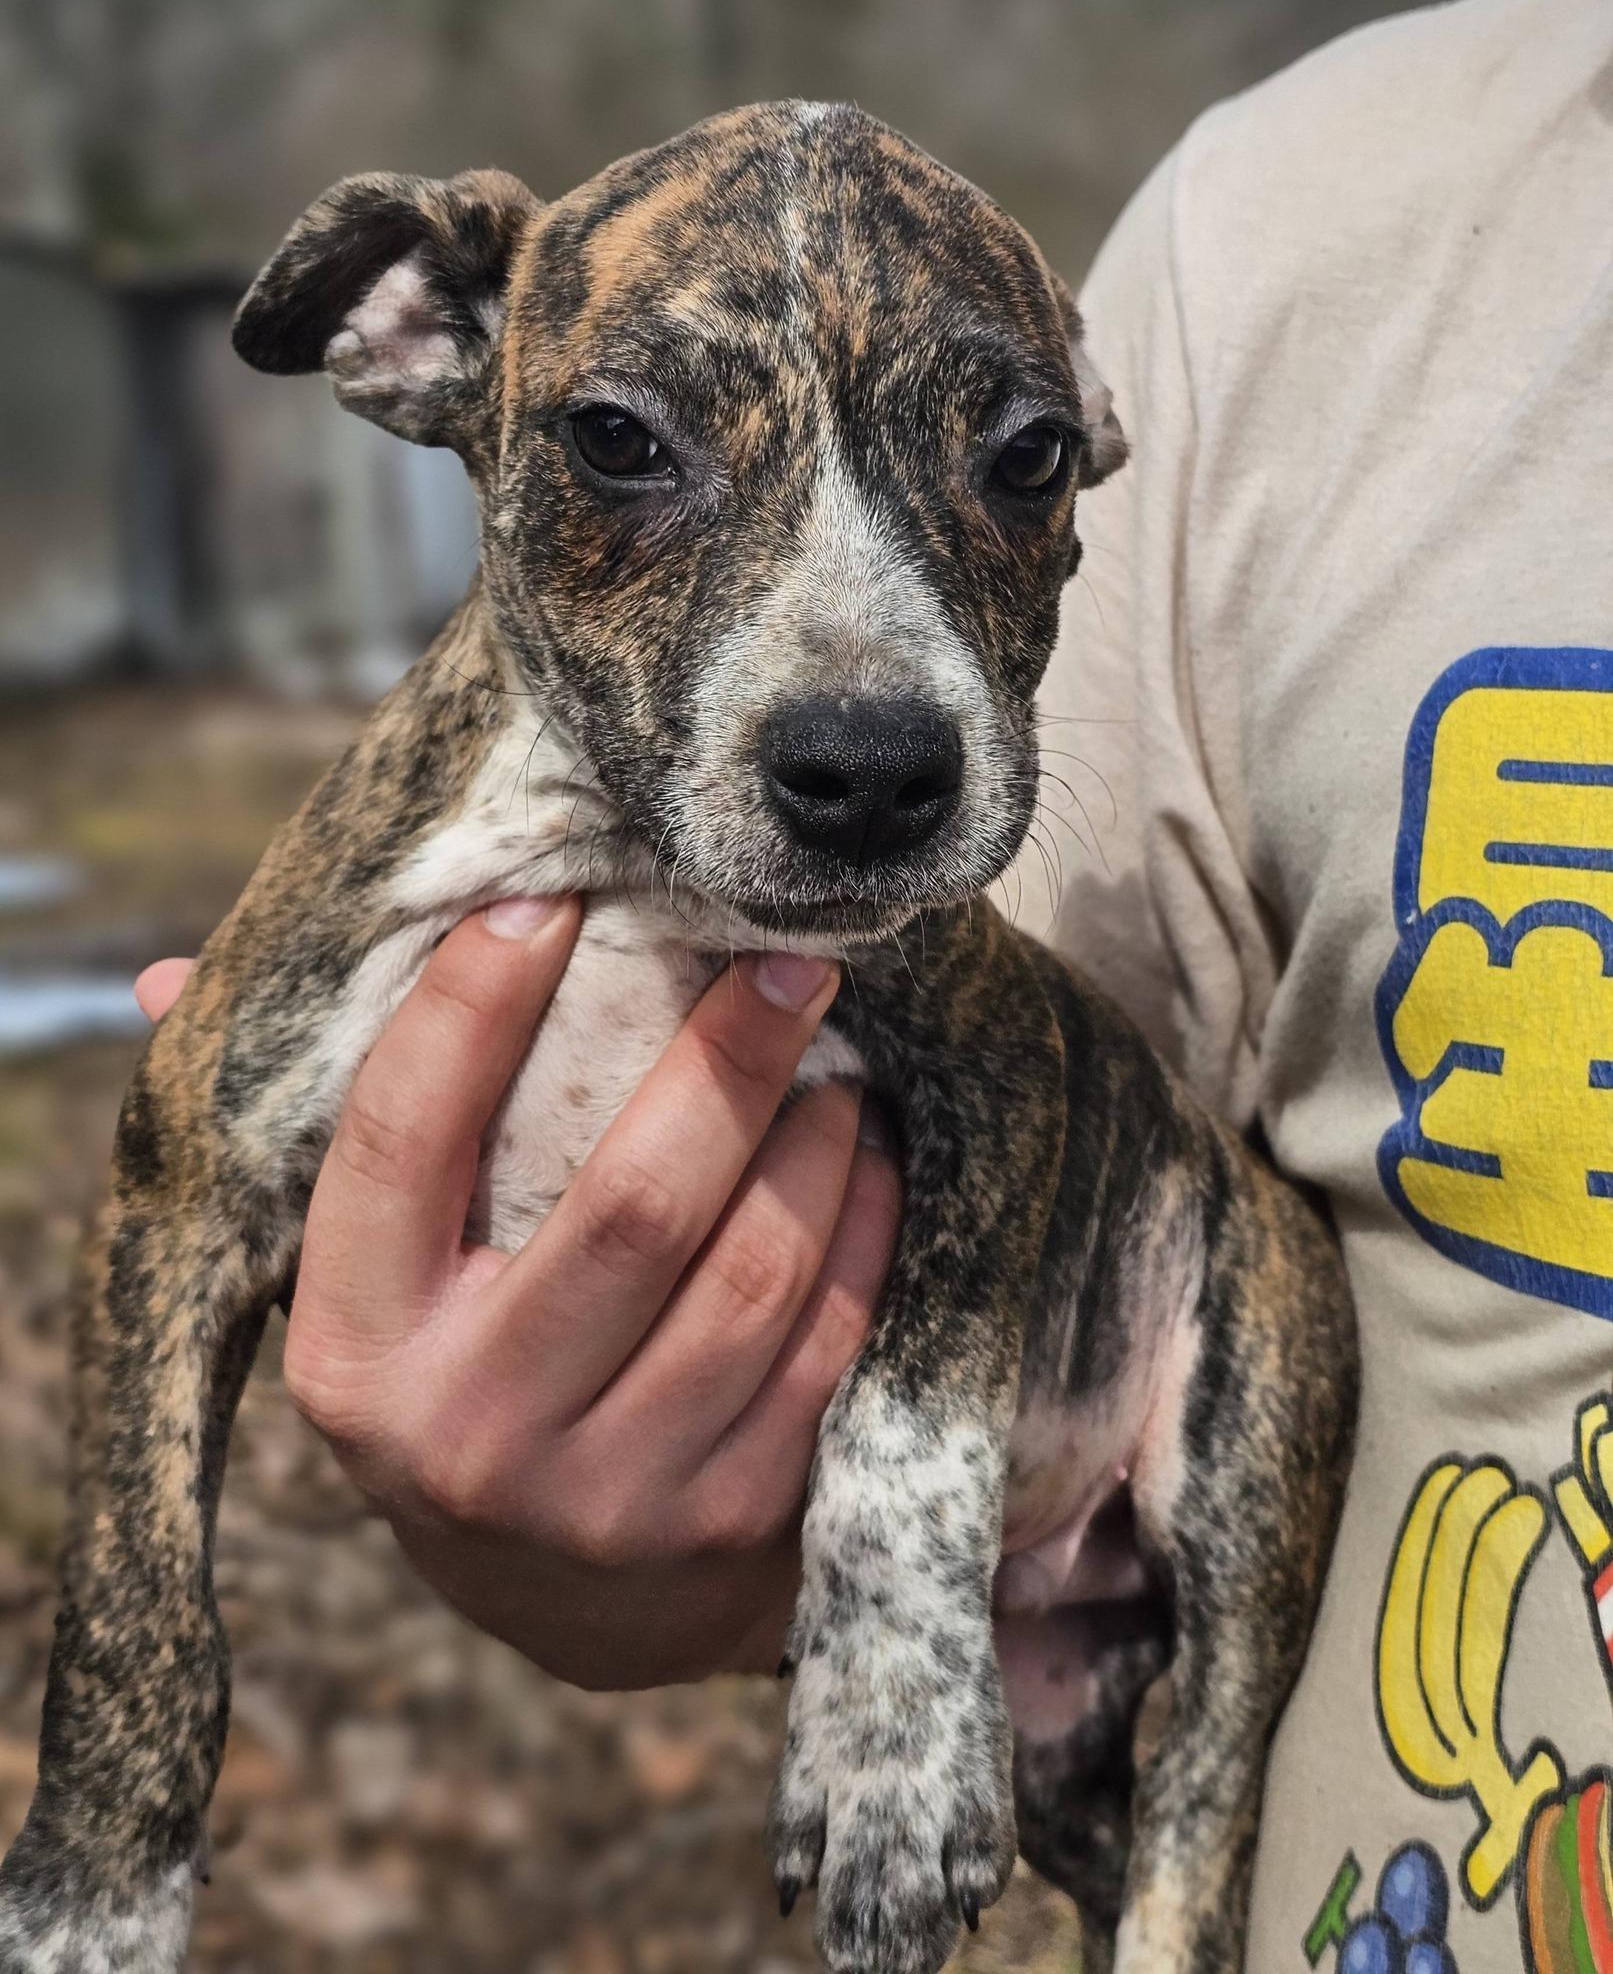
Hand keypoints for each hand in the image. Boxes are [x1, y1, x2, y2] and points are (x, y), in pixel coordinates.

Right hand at [135, 903, 900, 1688]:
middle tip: (785, 956)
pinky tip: (869, 1155)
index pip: (399, 1144)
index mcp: (355, 1352)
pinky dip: (862, 1226)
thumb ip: (320, 1136)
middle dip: (721, 1059)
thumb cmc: (459, 1375)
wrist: (571, 1600)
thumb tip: (159, 982)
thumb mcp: (368, 1287)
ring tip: (833, 1056)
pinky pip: (825, 1338)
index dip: (467, 1010)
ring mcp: (613, 1495)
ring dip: (810, 1139)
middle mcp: (474, 1436)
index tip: (542, 904)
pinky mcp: (733, 1518)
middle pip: (627, 1208)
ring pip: (750, 1272)